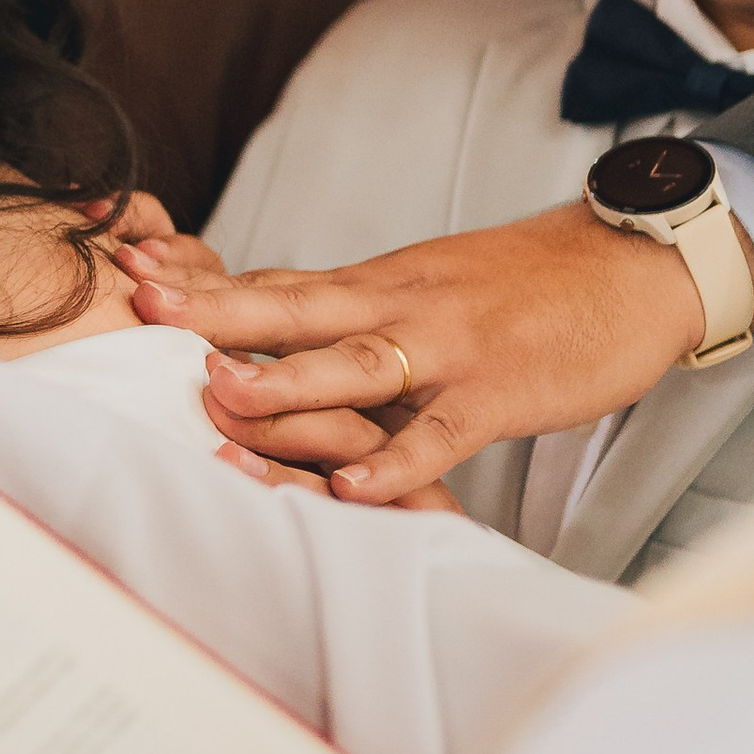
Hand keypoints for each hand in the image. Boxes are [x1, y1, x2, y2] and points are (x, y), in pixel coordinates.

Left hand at [118, 205, 709, 501]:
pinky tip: (352, 487)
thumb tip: (257, 318)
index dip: (200, 279)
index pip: (273, 280)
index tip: (125, 269)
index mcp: (373, 285)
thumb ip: (343, 306)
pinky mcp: (498, 392)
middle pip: (292, 306)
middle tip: (139, 307)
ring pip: (357, 363)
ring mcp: (447, 349)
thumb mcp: (417, 282)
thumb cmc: (515, 285)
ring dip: (289, 381)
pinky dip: (396, 461)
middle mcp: (396, 307)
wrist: (627, 267)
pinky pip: (440, 432)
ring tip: (221, 394)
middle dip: (212, 310)